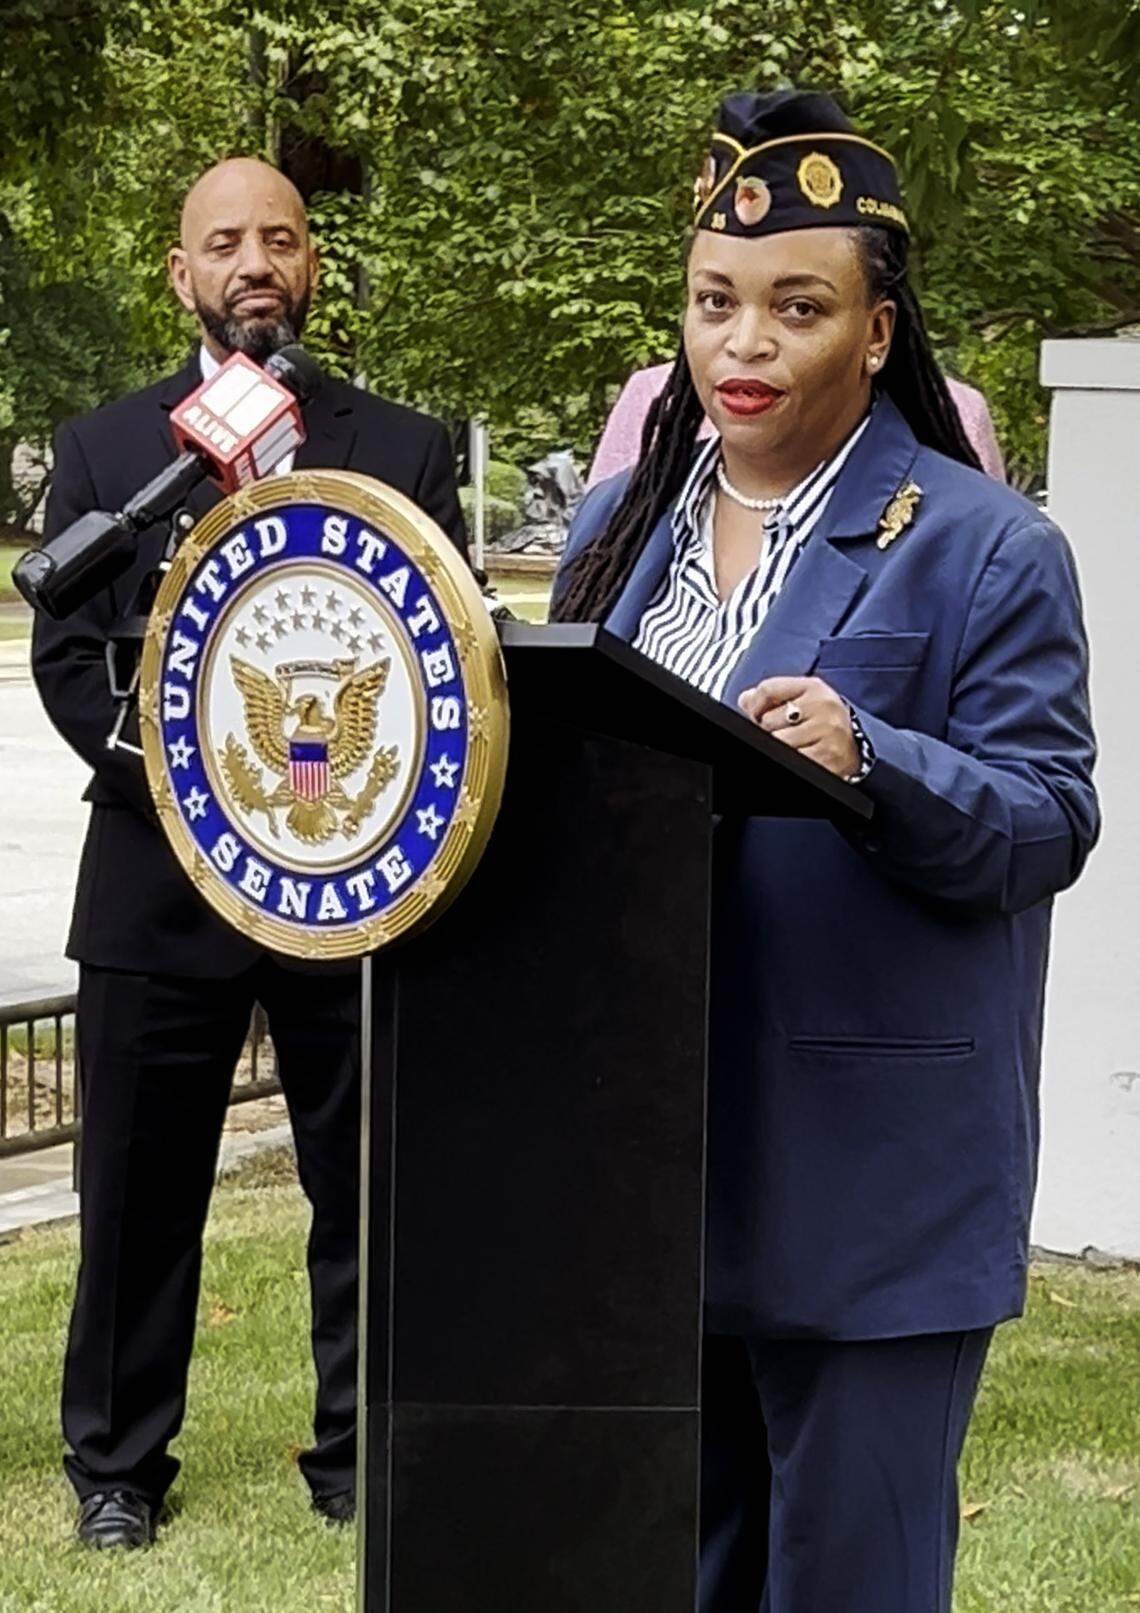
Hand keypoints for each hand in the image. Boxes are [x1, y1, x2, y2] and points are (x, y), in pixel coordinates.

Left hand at [738, 675, 860, 779]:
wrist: (854, 751)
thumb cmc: (824, 725)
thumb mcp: (803, 702)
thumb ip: (773, 697)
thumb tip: (745, 699)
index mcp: (814, 688)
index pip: (767, 690)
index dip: (755, 706)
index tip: (756, 715)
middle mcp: (823, 707)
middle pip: (768, 719)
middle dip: (770, 730)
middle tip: (787, 734)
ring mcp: (827, 732)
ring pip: (777, 741)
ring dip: (781, 747)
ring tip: (796, 745)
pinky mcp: (827, 757)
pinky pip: (792, 758)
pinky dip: (792, 758)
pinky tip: (802, 754)